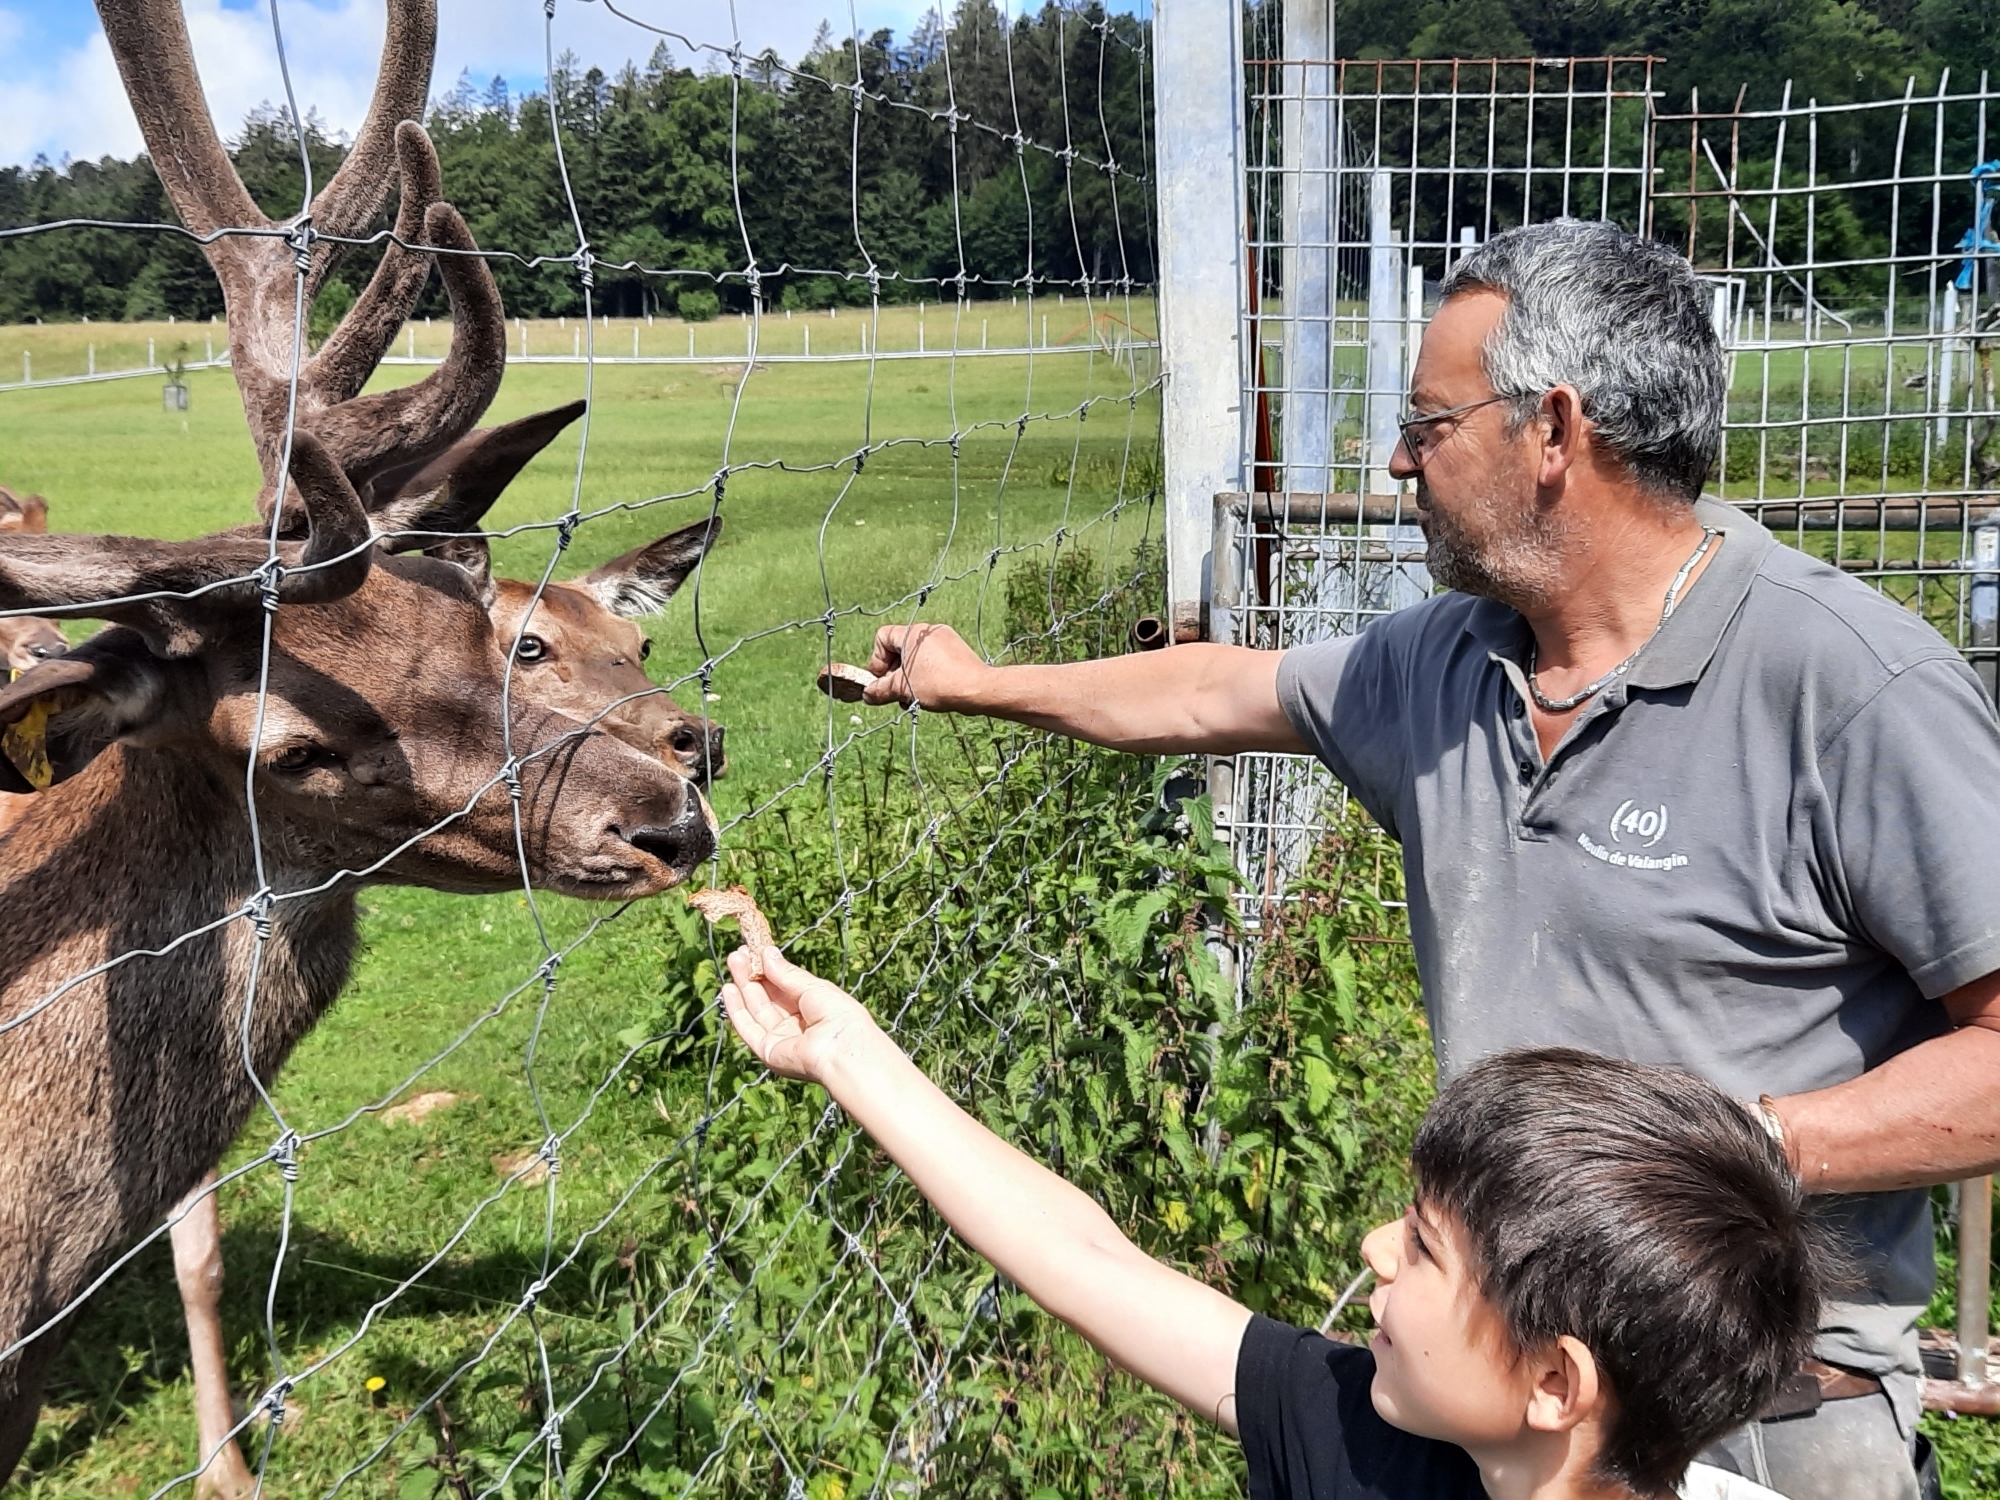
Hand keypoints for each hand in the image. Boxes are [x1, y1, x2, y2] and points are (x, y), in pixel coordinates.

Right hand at [720, 946, 879, 1083]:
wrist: (843, 1050)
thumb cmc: (840, 1017)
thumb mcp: (814, 987)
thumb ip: (787, 974)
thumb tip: (767, 953)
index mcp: (814, 1009)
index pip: (785, 987)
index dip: (769, 968)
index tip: (754, 949)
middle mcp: (796, 1025)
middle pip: (768, 997)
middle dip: (752, 974)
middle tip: (738, 952)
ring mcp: (781, 1039)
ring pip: (756, 1010)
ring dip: (742, 986)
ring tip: (733, 960)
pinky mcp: (768, 1052)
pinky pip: (748, 1029)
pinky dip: (737, 1009)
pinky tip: (729, 988)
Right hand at [863, 623, 987, 710]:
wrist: (977, 689)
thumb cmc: (938, 684)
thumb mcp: (902, 689)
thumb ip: (880, 690)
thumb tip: (867, 695)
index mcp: (912, 633)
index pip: (882, 637)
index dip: (877, 659)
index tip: (882, 679)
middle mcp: (928, 630)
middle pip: (899, 648)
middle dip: (893, 672)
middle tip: (895, 692)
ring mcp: (944, 638)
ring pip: (916, 656)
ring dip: (909, 677)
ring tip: (912, 697)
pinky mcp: (956, 650)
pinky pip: (932, 659)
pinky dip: (925, 674)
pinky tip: (929, 692)